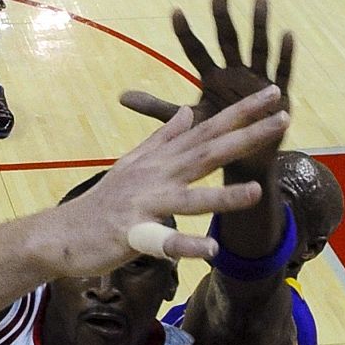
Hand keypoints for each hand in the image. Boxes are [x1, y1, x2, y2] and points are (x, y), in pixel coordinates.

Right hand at [49, 84, 288, 265]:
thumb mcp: (133, 164)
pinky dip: (185, 246)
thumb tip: (188, 112)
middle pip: (208, 153)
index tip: (272, 94)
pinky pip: (162, 243)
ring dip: (221, 197)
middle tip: (282, 116)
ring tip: (254, 191)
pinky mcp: (132, 235)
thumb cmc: (102, 203)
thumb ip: (163, 139)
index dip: (242, 112)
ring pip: (188, 199)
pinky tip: (210, 250)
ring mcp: (144, 205)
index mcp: (162, 161)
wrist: (63, 233)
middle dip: (246, 136)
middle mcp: (157, 177)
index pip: (208, 131)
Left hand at [120, 0, 293, 155]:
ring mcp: (257, 79)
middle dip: (222, 16)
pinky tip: (286, 34)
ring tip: (259, 0)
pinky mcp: (278, 92)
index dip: (186, 33)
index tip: (174, 12)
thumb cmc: (216, 136)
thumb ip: (157, 107)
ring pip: (257, 48)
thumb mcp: (186, 120)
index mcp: (212, 77)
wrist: (244, 160)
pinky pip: (282, 70)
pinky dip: (285, 54)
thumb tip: (121, 97)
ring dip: (258, 25)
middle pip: (227, 40)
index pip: (196, 51)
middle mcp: (234, 72)